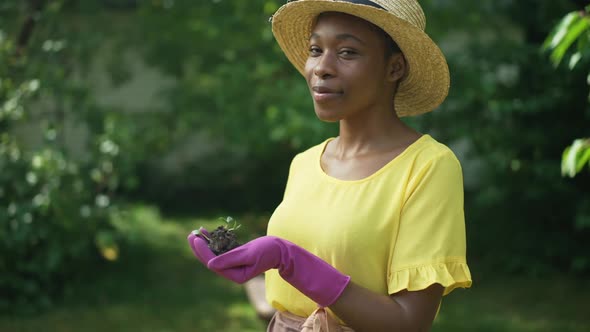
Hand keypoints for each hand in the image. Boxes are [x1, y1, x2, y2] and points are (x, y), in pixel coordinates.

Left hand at [187, 229, 350, 306]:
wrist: (281, 249)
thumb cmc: (268, 251)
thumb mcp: (249, 254)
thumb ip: (229, 259)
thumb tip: (210, 264)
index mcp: (236, 275)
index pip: (214, 263)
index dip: (203, 252)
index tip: (196, 239)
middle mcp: (233, 272)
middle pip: (211, 260)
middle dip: (200, 248)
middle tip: (191, 235)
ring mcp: (234, 265)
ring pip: (214, 254)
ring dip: (205, 243)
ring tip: (196, 232)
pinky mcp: (236, 257)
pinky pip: (221, 250)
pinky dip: (214, 241)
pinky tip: (206, 232)